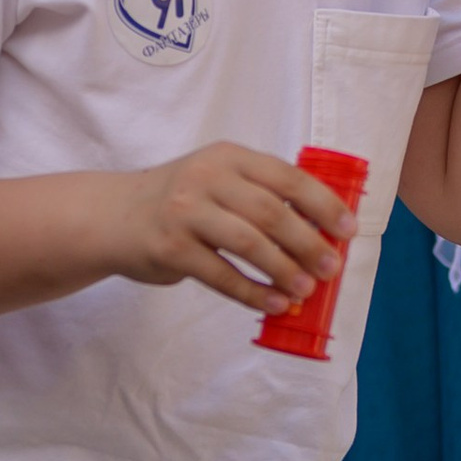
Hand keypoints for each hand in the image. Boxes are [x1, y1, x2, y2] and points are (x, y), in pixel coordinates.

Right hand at [104, 142, 356, 311]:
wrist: (113, 216)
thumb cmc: (179, 201)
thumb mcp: (216, 179)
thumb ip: (259, 195)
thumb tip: (319, 232)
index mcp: (228, 157)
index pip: (286, 177)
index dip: (322, 204)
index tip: (347, 230)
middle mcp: (207, 178)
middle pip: (271, 211)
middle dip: (308, 242)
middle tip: (331, 267)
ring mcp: (186, 212)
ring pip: (248, 243)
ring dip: (283, 270)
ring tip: (306, 290)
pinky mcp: (171, 248)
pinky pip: (221, 274)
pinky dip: (252, 292)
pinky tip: (273, 304)